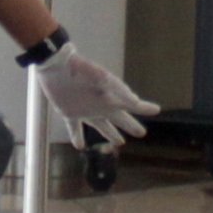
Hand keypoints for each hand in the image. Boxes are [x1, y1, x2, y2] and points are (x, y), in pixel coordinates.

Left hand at [36, 43, 154, 143]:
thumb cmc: (80, 69)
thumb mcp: (101, 77)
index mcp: (110, 98)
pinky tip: (80, 147)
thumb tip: (135, 101)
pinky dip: (77, 137)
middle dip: (130, 125)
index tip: (156, 109)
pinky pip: (74, 128)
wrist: (56, 66)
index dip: (144, 108)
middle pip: (119, 119)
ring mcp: (85, 110)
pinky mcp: (68, 112)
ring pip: (101, 126)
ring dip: (111, 134)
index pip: (132, 105)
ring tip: (120, 142)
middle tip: (142, 133)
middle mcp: (100, 105)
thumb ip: (118, 89)